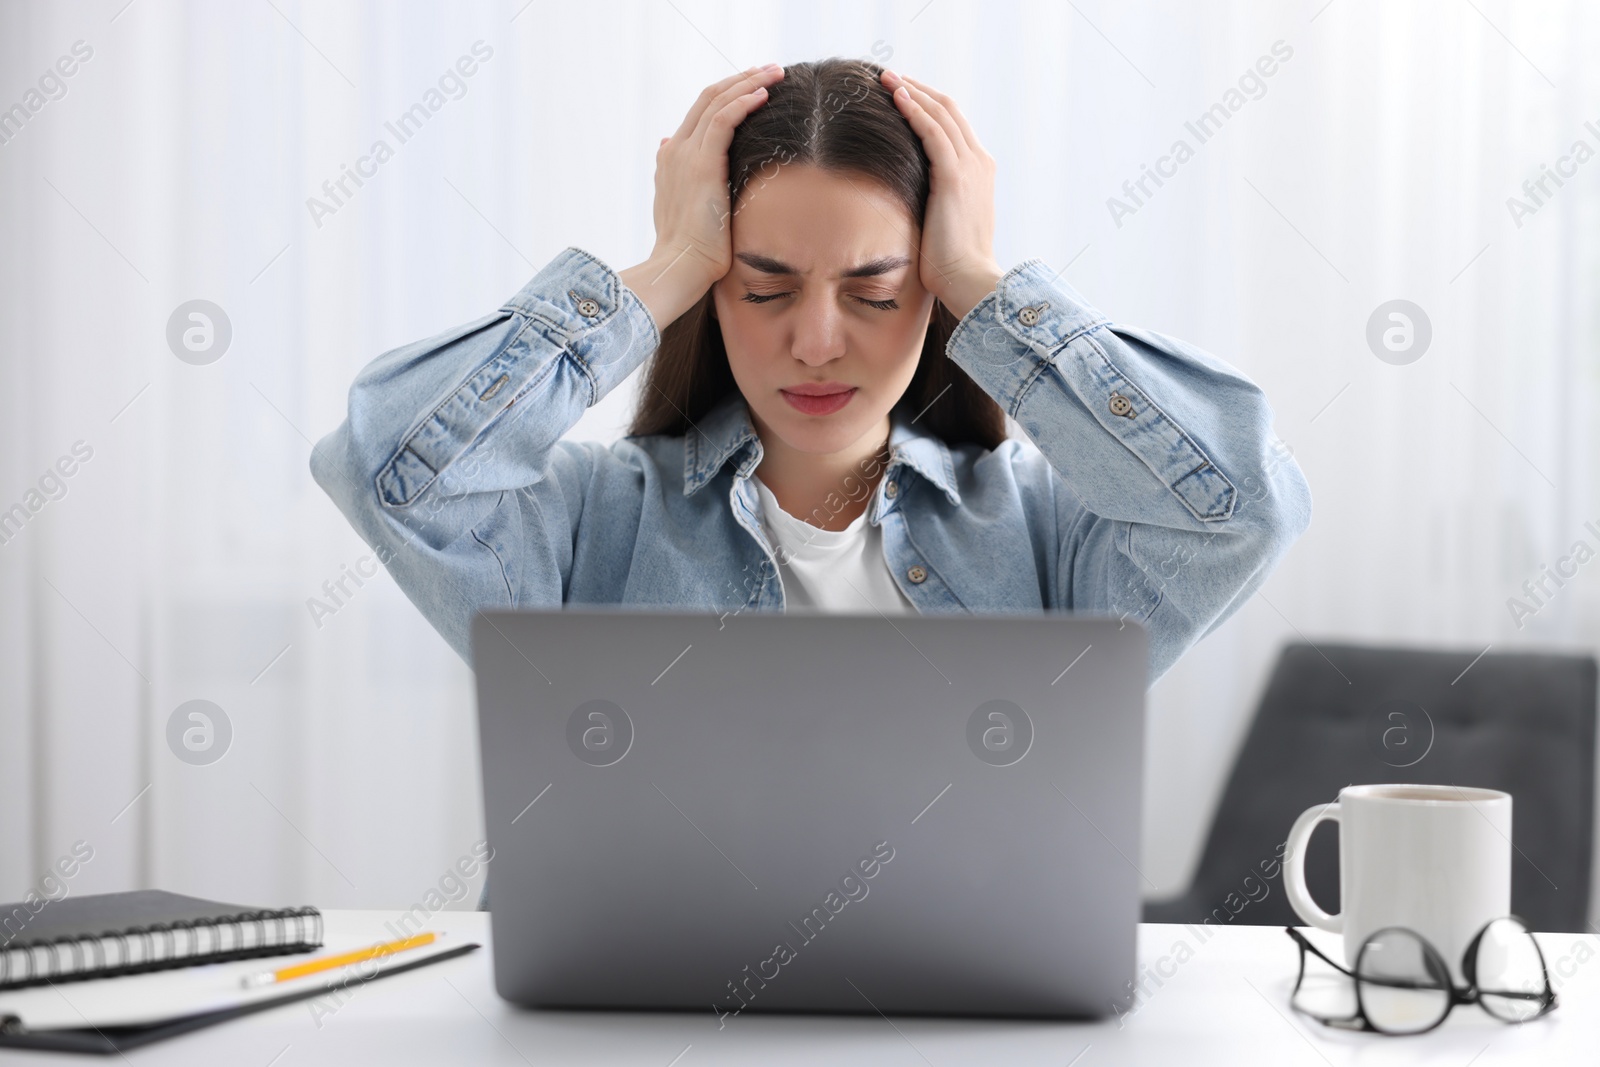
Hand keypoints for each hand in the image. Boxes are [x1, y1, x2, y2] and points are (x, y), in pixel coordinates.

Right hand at [620, 64, 784, 330]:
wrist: (680, 269)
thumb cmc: (693, 254)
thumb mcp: (690, 215)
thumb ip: (686, 185)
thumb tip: (671, 153)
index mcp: (673, 161)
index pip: (700, 114)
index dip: (728, 96)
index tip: (756, 88)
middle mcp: (675, 151)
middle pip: (707, 99)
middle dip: (740, 80)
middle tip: (771, 70)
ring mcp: (684, 155)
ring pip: (716, 102)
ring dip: (748, 82)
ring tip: (776, 72)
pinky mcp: (700, 164)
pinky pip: (722, 119)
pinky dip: (743, 101)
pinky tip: (764, 93)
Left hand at [880, 69, 1001, 319]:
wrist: (968, 281)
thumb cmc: (949, 263)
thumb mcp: (939, 222)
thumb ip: (929, 200)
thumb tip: (900, 198)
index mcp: (977, 171)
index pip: (952, 124)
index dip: (926, 104)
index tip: (899, 93)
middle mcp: (978, 162)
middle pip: (947, 109)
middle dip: (917, 89)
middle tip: (888, 76)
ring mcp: (970, 167)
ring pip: (940, 113)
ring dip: (911, 91)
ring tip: (885, 78)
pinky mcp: (956, 176)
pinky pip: (934, 131)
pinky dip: (915, 110)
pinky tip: (896, 97)